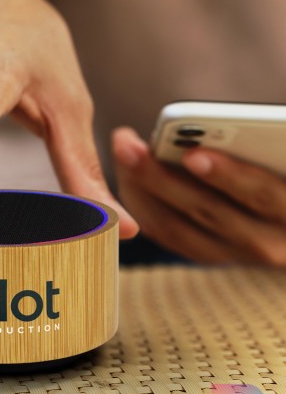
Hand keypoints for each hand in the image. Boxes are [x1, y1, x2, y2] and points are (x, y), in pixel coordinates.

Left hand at [112, 127, 285, 265]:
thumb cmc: (284, 176)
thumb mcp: (285, 160)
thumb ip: (263, 151)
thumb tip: (208, 138)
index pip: (260, 194)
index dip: (226, 175)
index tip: (192, 155)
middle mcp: (264, 244)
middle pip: (206, 211)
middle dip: (162, 177)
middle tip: (129, 146)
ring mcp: (232, 254)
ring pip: (177, 228)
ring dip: (143, 190)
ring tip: (124, 155)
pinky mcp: (208, 254)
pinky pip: (168, 235)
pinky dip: (144, 207)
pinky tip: (128, 179)